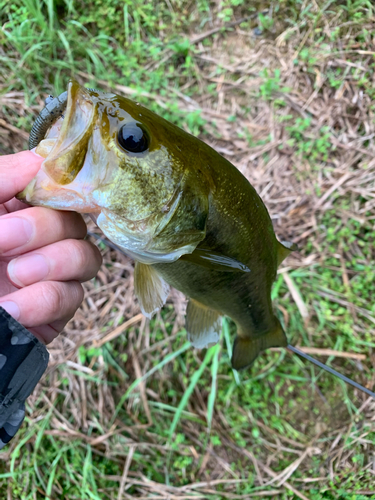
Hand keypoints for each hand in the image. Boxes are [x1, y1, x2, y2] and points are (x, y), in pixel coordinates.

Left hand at [0, 151, 101, 343]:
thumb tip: (38, 160)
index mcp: (16, 211)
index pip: (58, 190)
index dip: (57, 189)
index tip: (30, 195)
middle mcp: (39, 240)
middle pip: (74, 222)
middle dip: (44, 228)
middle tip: (2, 240)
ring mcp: (50, 275)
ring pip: (87, 257)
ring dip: (54, 262)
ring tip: (14, 275)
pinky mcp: (53, 310)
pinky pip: (71, 297)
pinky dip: (45, 300)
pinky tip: (11, 308)